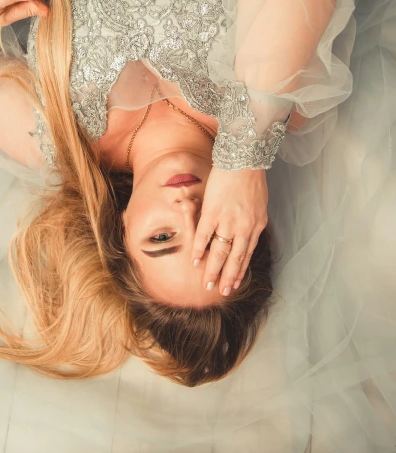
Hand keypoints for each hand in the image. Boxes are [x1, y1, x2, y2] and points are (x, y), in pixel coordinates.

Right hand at [192, 167, 267, 294]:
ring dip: (213, 270)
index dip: (240, 270)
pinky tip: (194, 260)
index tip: (235, 283)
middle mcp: (244, 228)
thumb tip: (246, 227)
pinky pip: (204, 236)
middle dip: (228, 277)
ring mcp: (228, 221)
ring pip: (220, 252)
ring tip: (208, 284)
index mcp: (256, 225)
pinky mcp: (213, 212)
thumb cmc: (252, 176)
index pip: (247, 254)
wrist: (244, 159)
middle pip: (235, 258)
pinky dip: (199, 249)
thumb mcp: (258, 201)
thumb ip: (252, 217)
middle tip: (222, 292)